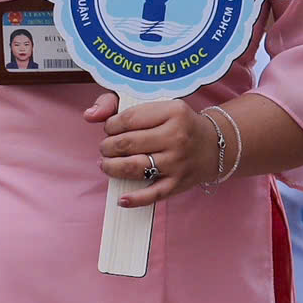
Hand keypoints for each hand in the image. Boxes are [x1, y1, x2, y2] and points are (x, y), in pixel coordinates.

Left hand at [85, 92, 215, 206]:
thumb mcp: (157, 105)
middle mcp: (176, 137)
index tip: (110, 129)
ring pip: (134, 167)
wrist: (214, 145)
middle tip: (107, 148)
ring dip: (112, 167)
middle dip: (107, 147)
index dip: (110, 126)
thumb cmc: (178, 123)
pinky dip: (135, 199)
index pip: (128, 119)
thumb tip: (88, 116)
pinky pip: (153, 194)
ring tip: (107, 164)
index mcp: (173, 112)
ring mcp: (178, 162)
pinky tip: (121, 199)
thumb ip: (117, 104)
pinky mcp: (178, 183)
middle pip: (127, 144)